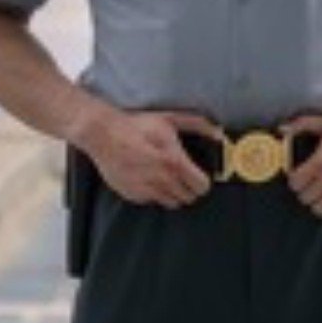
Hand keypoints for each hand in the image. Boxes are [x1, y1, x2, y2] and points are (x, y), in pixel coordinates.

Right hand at [71, 103, 221, 208]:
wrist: (103, 134)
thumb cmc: (136, 126)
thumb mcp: (169, 119)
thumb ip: (198, 125)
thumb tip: (219, 134)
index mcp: (174, 162)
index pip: (201, 187)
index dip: (203, 182)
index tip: (199, 177)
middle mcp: (161, 179)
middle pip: (188, 198)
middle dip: (189, 188)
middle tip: (182, 177)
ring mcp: (146, 189)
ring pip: (171, 203)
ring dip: (173, 193)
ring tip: (166, 179)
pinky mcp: (132, 194)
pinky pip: (152, 200)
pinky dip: (154, 193)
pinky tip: (148, 179)